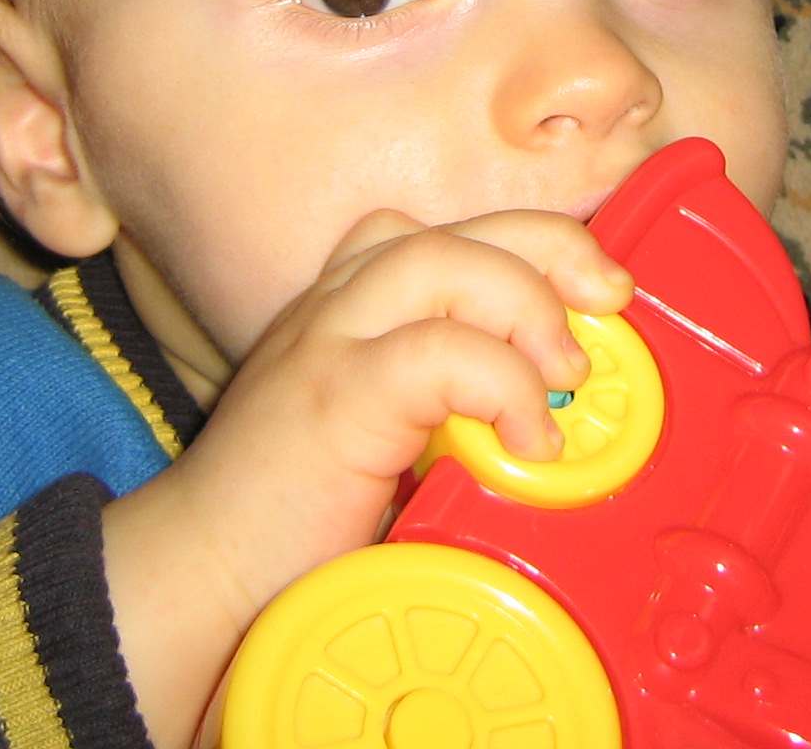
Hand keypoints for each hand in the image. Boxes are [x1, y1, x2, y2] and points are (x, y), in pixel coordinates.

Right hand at [103, 208, 632, 746]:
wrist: (198, 582)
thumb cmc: (296, 527)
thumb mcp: (389, 446)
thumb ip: (450, 412)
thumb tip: (562, 422)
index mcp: (350, 313)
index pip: (446, 233)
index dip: (532, 243)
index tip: (597, 291)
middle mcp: (334, 309)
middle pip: (453, 228)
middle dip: (550, 248)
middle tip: (611, 302)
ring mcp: (326, 345)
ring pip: (440, 260)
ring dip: (526, 303)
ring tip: (565, 376)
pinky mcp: (331, 399)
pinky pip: (434, 352)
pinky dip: (500, 383)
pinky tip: (525, 440)